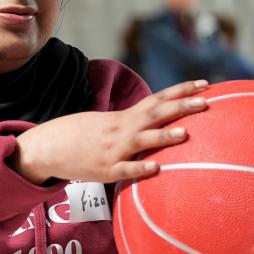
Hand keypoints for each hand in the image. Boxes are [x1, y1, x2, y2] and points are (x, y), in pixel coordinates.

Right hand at [9, 80, 208, 184]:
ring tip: (185, 134)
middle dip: (181, 108)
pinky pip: (126, 169)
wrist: (47, 146)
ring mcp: (114, 149)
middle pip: (156, 115)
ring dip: (164, 136)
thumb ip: (131, 124)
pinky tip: (156, 168)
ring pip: (142, 141)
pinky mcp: (105, 169)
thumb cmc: (80, 136)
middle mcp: (121, 129)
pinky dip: (141, 167)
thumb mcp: (106, 124)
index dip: (181, 91)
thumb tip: (155, 124)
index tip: (205, 84)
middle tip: (206, 103)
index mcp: (124, 117)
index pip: (158, 99)